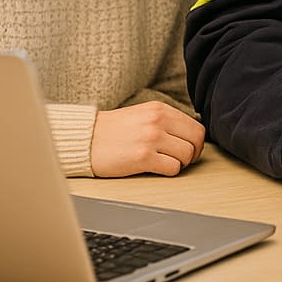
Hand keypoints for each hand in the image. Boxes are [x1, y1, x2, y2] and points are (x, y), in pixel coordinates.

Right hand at [90, 101, 205, 177]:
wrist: (85, 139)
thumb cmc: (113, 131)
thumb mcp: (143, 115)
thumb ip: (166, 121)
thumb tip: (191, 136)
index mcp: (160, 109)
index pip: (196, 127)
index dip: (196, 143)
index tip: (188, 150)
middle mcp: (158, 120)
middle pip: (196, 141)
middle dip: (192, 155)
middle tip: (180, 160)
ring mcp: (151, 138)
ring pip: (187, 156)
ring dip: (180, 164)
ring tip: (164, 163)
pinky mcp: (143, 157)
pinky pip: (173, 168)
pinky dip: (169, 171)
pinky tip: (155, 168)